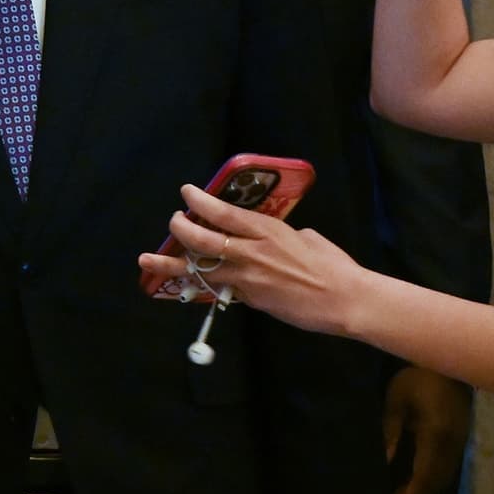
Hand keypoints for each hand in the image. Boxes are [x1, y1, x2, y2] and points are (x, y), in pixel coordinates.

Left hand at [146, 182, 371, 337]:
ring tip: (148, 259)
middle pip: (204, 239)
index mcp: (269, 231)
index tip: (186, 192)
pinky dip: (200, 285)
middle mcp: (253, 252)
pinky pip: (219, 289)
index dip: (201, 201)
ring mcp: (249, 279)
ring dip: (171, 263)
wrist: (344, 300)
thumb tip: (268, 239)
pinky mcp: (250, 300)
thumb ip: (281, 236)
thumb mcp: (307, 238)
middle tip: (172, 220)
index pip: (225, 213)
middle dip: (180, 228)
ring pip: (201, 269)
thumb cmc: (334, 265)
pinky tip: (183, 285)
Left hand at [381, 367, 470, 493]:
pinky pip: (448, 467)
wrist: (448, 361)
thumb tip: (385, 463)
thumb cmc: (417, 377)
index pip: (424, 474)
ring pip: (444, 477)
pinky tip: (420, 483)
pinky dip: (434, 481)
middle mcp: (451, 444)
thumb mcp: (396, 400)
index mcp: (435, 434)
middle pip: (436, 481)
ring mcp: (460, 442)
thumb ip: (390, 432)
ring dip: (426, 492)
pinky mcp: (461, 438)